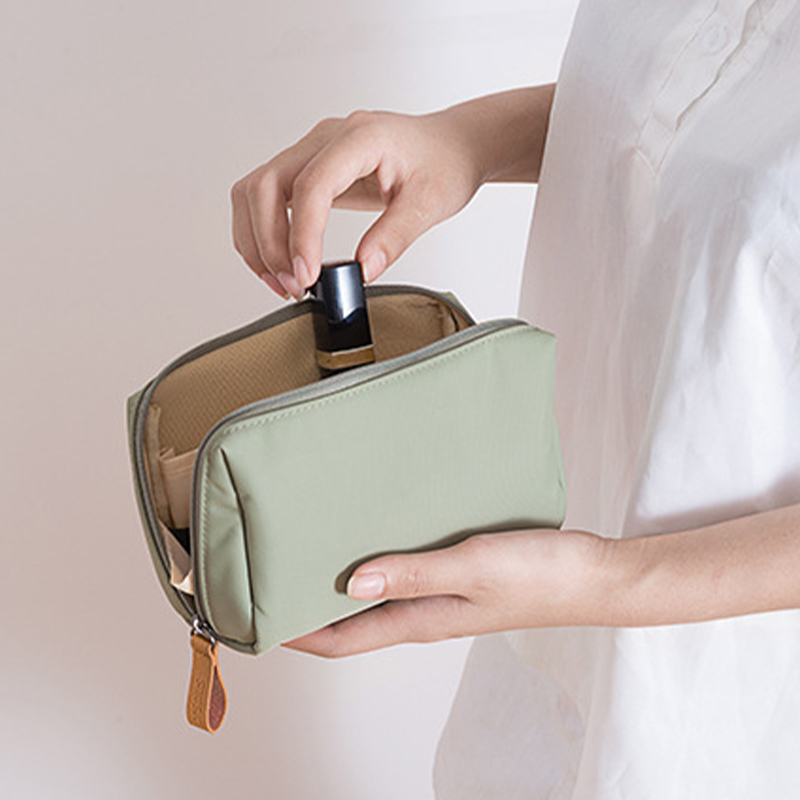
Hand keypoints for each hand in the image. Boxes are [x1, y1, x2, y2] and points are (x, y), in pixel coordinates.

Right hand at [230, 109, 486, 298]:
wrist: (450, 145)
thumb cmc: (445, 164)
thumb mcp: (431, 203)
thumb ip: (395, 236)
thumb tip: (363, 270)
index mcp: (360, 137)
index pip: (311, 185)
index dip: (302, 235)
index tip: (306, 276)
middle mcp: (327, 138)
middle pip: (266, 185)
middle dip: (269, 243)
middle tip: (293, 285)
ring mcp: (312, 150)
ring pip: (255, 190)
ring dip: (257, 239)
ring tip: (283, 281)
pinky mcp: (308, 168)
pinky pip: (266, 196)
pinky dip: (262, 232)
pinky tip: (282, 263)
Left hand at [284, 529, 610, 657]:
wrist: (592, 574)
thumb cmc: (539, 576)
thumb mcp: (470, 568)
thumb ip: (412, 574)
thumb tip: (349, 583)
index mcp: (420, 620)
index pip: (341, 639)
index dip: (295, 634)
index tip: (254, 619)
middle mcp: (423, 613)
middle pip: (351, 622)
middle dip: (308, 608)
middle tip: (272, 577)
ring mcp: (441, 596)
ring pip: (375, 597)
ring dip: (340, 584)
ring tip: (311, 552)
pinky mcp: (457, 576)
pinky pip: (403, 574)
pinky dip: (378, 562)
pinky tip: (375, 533)